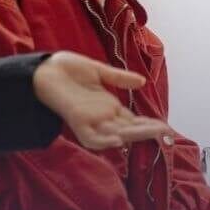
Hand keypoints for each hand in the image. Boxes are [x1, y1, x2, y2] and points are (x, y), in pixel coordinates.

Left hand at [33, 51, 171, 149]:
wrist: (41, 69)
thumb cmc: (66, 69)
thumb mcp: (98, 71)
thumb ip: (119, 78)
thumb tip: (142, 82)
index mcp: (108, 106)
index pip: (133, 120)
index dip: (148, 124)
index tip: (166, 127)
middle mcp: (102, 116)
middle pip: (129, 129)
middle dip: (148, 131)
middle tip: (167, 132)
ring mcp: (90, 120)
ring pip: (117, 133)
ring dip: (135, 135)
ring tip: (154, 133)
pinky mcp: (77, 121)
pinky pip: (92, 137)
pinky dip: (105, 140)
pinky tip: (119, 139)